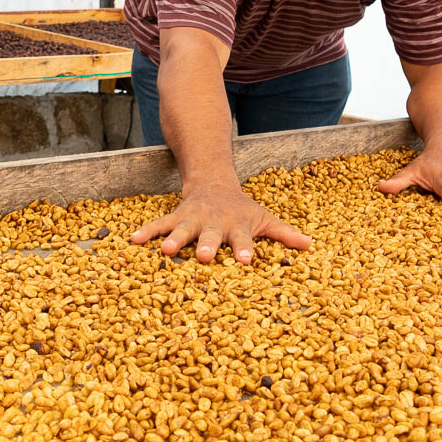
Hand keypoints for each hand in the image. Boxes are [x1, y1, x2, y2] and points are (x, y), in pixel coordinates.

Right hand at [129, 181, 311, 263]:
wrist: (214, 182)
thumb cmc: (242, 210)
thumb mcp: (263, 218)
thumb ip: (284, 234)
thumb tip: (310, 246)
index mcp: (236, 226)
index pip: (243, 239)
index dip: (244, 248)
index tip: (246, 260)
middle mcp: (214, 223)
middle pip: (210, 235)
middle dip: (206, 245)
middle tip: (202, 257)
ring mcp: (192, 220)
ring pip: (182, 230)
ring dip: (174, 240)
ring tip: (163, 251)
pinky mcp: (175, 218)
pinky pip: (159, 224)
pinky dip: (146, 231)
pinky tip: (132, 239)